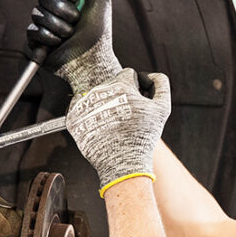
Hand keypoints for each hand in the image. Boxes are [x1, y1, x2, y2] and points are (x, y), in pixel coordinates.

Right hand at [27, 0, 120, 94]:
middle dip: (63, 9)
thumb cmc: (98, 34)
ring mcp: (45, 24)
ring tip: (69, 35)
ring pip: (37, 12)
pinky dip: (48, 37)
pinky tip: (58, 43)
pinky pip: (33, 30)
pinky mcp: (36, 40)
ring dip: (58, 25)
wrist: (90, 61)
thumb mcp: (101, 2)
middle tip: (75, 21)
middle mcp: (56, 9)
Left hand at [66, 68, 170, 195]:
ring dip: (105, 105)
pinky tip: (102, 128)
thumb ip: (161, 85)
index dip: (136, 87)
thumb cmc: (143, 136)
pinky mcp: (73, 118)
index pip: (127, 74)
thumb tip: (152, 75)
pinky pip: (82, 109)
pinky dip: (91, 116)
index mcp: (120, 85)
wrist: (122, 162)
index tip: (137, 101)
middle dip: (120, 96)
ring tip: (114, 124)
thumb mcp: (162, 109)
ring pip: (97, 97)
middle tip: (126, 115)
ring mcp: (84, 104)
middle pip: (111, 85)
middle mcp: (99, 91)